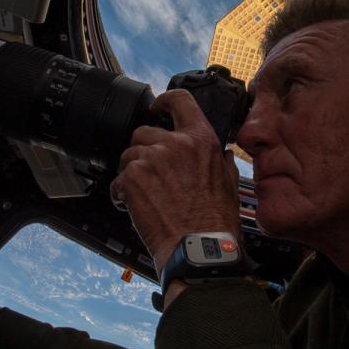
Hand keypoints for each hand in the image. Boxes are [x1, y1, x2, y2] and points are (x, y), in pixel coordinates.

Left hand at [110, 89, 242, 269]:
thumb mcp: (230, 184)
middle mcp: (175, 145)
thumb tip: (221, 154)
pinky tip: (135, 208)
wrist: (198, 247)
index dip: (163, 101)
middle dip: (143, 151)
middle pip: (143, 132)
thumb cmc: (215, 221)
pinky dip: (122, 194)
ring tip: (145, 195)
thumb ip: (221, 162)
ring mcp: (151, 160)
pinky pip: (118, 180)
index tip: (155, 107)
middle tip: (151, 174)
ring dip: (132, 173)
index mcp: (201, 141)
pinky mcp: (132, 179)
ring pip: (128, 156)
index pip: (179, 101)